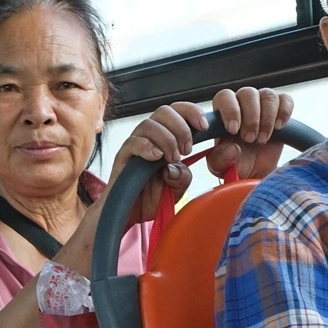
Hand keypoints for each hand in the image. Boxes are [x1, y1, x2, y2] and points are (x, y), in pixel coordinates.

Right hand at [109, 99, 205, 224]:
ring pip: (149, 124)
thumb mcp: (175, 189)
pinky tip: (156, 158)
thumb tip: (179, 166)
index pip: (178, 112)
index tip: (205, 127)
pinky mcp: (122, 157)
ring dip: (166, 139)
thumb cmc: (150, 199)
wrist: (130, 216)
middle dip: (181, 127)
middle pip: (164, 111)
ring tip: (172, 158)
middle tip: (187, 150)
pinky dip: (147, 147)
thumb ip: (183, 177)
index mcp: (165, 138)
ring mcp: (135, 145)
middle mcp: (150, 137)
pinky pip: (133, 142)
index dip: (192, 112)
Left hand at [205, 86, 293, 180]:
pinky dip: (284, 112)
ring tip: (262, 139)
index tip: (233, 130)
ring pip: (267, 95)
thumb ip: (220, 159)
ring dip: (267, 118)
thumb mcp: (222, 167)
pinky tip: (278, 127)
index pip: (224, 98)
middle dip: (251, 118)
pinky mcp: (281, 110)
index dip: (229, 110)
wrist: (256, 171)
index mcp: (223, 113)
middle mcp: (242, 104)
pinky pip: (285, 100)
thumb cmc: (236, 163)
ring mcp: (262, 104)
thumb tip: (233, 148)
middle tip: (249, 139)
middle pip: (248, 93)